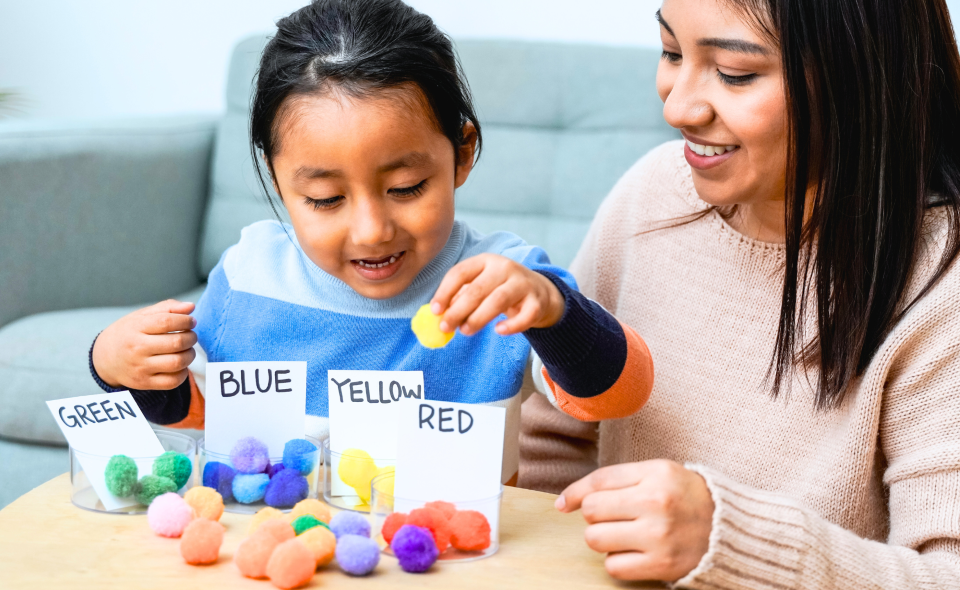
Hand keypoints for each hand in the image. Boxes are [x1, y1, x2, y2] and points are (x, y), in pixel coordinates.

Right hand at [91, 300, 197, 389]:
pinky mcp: (144, 383)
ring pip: (177, 362)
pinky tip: (180, 365)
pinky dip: (183, 373)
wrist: (104, 359)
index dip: (185, 321)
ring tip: (187, 350)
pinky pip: (172, 381)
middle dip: (191, 337)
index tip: (191, 321)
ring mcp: (140, 367)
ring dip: (190, 354)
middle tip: (191, 336)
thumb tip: (191, 306)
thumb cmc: (129, 333)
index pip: (166, 322)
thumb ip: (167, 308)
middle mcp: (137, 348)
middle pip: (176, 343)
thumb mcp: (142, 315)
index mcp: (136, 328)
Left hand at [431, 253, 564, 335]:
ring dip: (478, 318)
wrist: (540, 292)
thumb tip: (439, 316)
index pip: (460, 272)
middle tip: (446, 327)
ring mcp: (523, 283)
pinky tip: (499, 331)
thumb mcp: (481, 286)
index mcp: (485, 261)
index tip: (435, 310)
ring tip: (465, 331)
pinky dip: (512, 325)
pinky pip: (525, 315)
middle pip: (477, 289)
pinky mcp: (537, 301)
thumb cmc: (501, 289)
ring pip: (498, 300)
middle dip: (458, 310)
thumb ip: (461, 298)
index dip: (445, 292)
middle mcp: (504, 268)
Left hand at [556, 460, 714, 581]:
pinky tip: (633, 552)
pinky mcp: (662, 564)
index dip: (574, 493)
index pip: (598, 480)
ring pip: (596, 539)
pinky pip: (613, 566)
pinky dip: (617, 561)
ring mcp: (659, 536)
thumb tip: (565, 502)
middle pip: (592, 510)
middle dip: (595, 516)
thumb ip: (615, 479)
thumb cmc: (685, 497)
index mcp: (656, 474)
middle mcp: (656, 503)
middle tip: (614, 517)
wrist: (727, 528)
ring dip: (602, 539)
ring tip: (623, 535)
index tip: (564, 504)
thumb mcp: (658, 473)